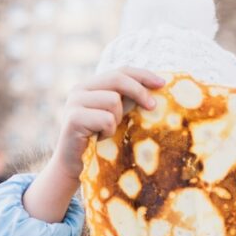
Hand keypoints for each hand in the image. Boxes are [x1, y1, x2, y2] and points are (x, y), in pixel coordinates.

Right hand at [25, 68, 165, 222]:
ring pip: (113, 100)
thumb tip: (155, 86)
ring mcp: (74, 102)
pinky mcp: (73, 118)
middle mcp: (79, 89)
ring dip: (117, 119)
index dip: (142, 75)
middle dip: (139, 92)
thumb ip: (127, 99)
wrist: (73, 164)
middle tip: (152, 107)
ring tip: (106, 131)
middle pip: (117, 78)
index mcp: (89, 85)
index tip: (162, 84)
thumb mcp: (115, 115)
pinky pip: (106, 119)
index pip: (120, 70)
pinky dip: (108, 131)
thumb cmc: (97, 140)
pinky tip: (98, 138)